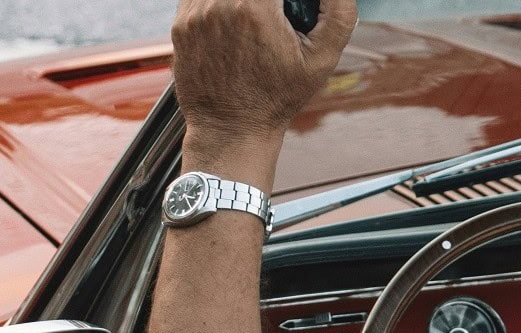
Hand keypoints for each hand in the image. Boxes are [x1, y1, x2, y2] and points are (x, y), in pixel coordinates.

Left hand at [171, 0, 356, 147]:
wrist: (231, 130)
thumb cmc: (277, 99)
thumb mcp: (321, 60)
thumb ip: (339, 14)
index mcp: (255, 7)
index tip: (288, 6)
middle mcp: (220, 4)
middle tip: (274, 12)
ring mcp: (195, 13)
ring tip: (254, 20)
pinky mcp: (181, 24)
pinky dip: (219, 2)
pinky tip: (234, 24)